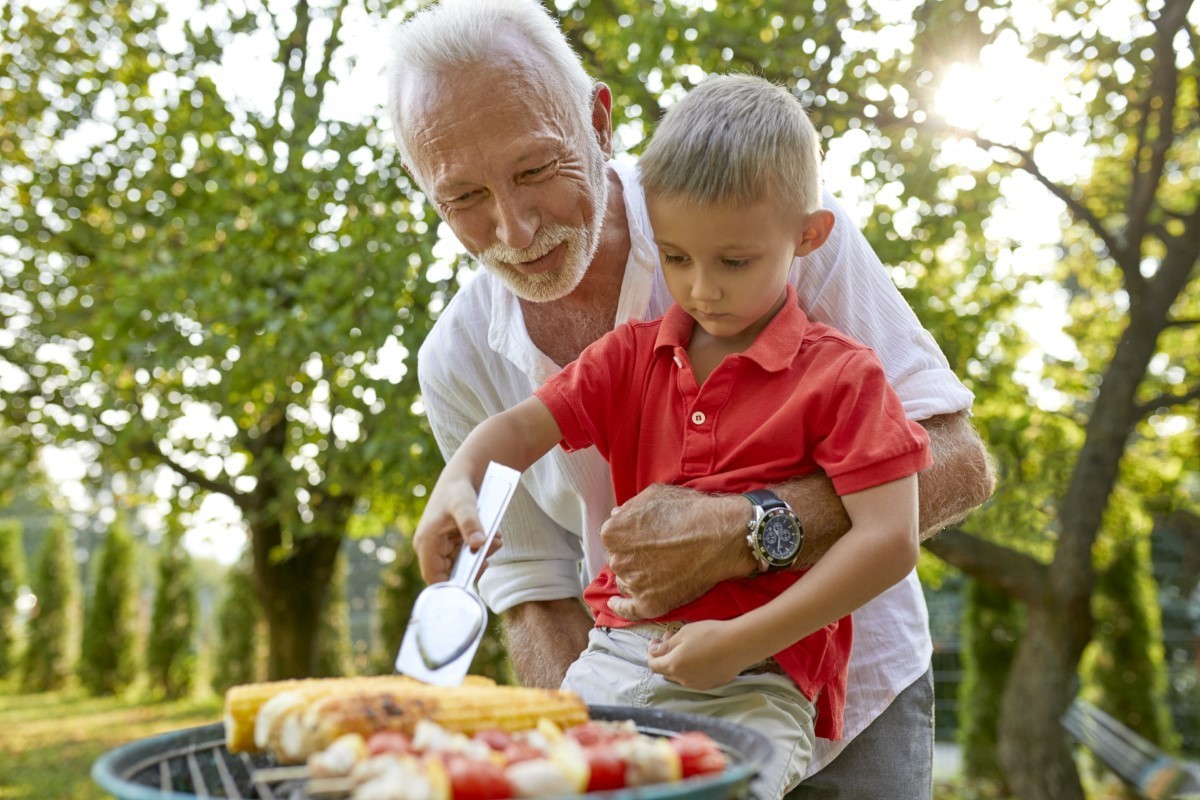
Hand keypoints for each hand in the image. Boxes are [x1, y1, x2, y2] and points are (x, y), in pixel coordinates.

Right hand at [411, 474, 501, 584]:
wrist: (460, 478)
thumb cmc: (457, 490)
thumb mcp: (465, 505)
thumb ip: (471, 524)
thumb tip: (478, 544)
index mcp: (426, 543)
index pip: (434, 578)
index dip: (452, 585)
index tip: (473, 578)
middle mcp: (431, 549)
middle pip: (451, 574)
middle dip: (473, 566)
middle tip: (490, 553)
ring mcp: (442, 547)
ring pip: (463, 565)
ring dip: (481, 556)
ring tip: (495, 540)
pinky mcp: (453, 544)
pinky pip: (468, 555)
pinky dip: (481, 549)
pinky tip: (492, 537)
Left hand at [601, 485, 752, 620]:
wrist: (721, 536)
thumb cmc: (690, 511)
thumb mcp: (654, 494)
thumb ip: (630, 507)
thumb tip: (617, 515)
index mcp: (613, 533)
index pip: (613, 539)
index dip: (630, 538)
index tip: (645, 538)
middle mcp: (618, 559)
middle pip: (620, 560)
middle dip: (633, 556)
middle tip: (657, 553)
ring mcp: (633, 583)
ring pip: (626, 582)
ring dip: (635, 577)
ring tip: (658, 570)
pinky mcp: (650, 603)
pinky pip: (628, 610)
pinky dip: (621, 608)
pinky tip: (616, 605)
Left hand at [646, 621, 747, 689]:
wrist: (740, 645)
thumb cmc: (710, 635)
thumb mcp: (684, 633)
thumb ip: (666, 645)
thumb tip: (654, 652)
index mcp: (674, 666)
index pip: (653, 664)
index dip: (651, 652)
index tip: (656, 640)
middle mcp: (683, 679)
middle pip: (667, 670)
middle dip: (666, 654)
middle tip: (672, 637)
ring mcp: (697, 684)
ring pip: (681, 674)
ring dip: (679, 660)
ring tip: (688, 644)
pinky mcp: (710, 685)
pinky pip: (694, 677)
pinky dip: (691, 666)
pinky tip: (701, 654)